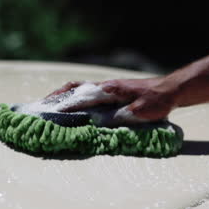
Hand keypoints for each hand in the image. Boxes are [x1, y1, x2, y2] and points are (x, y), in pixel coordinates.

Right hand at [46, 77, 178, 123]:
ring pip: (78, 87)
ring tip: (48, 105)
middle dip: (56, 98)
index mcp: (109, 90)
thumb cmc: (156, 101)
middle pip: (74, 89)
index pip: (82, 98)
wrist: (169, 90)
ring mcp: (107, 87)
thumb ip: (118, 117)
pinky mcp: (110, 90)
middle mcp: (105, 86)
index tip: (48, 114)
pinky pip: (86, 90)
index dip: (65, 106)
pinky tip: (70, 103)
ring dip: (62, 95)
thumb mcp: (139, 113)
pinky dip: (74, 95)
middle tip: (39, 108)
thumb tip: (95, 123)